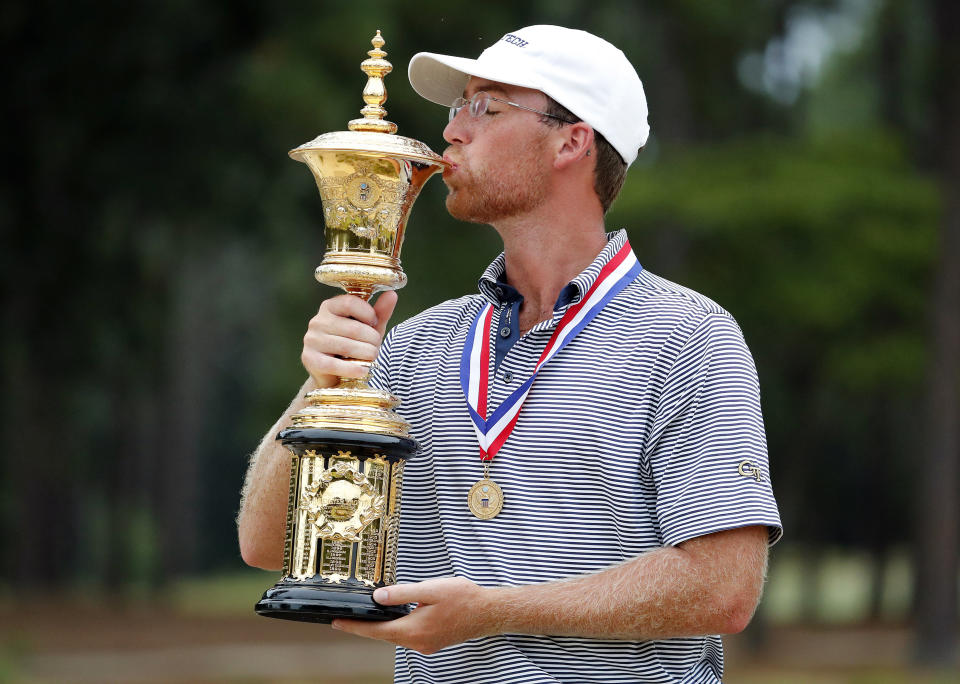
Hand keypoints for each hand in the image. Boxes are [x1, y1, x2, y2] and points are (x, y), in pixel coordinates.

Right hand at [301, 291, 397, 387]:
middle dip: (371, 340)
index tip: (374, 324)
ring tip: (371, 358)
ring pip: (346, 347)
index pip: (350, 303)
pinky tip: (363, 371)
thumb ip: (380, 312)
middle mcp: (317, 321)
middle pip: (353, 328)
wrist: (333, 373)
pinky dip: (353, 369)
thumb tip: (392, 294)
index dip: (368, 314)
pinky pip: (335, 365)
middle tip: (376, 348)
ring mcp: (312, 340)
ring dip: (366, 355)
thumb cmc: (353, 345)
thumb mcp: (369, 327)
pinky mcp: (310, 359)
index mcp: (330, 306)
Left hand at [332, 577, 499, 654]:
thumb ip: (402, 594)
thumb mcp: (430, 590)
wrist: (488, 612)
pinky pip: (409, 635)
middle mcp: (418, 642)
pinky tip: (397, 618)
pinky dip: (398, 627)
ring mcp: (426, 644)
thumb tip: (378, 597)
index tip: (338, 623)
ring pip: (397, 636)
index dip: (354, 627)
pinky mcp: (433, 642)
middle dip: (365, 627)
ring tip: (369, 616)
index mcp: (414, 630)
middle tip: (347, 620)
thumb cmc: (464, 599)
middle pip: (384, 635)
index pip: (376, 631)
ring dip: (383, 627)